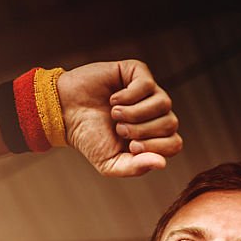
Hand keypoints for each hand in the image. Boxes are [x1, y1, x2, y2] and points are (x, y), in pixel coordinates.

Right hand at [57, 60, 181, 177]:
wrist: (65, 113)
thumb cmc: (89, 138)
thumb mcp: (110, 163)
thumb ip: (136, 167)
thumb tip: (162, 163)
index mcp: (154, 136)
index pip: (175, 143)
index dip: (155, 147)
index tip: (131, 146)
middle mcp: (155, 113)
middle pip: (171, 123)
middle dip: (142, 131)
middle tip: (119, 129)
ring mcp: (148, 92)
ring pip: (164, 103)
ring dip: (135, 113)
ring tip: (115, 115)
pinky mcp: (137, 72)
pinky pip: (148, 85)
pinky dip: (129, 96)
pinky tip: (114, 100)